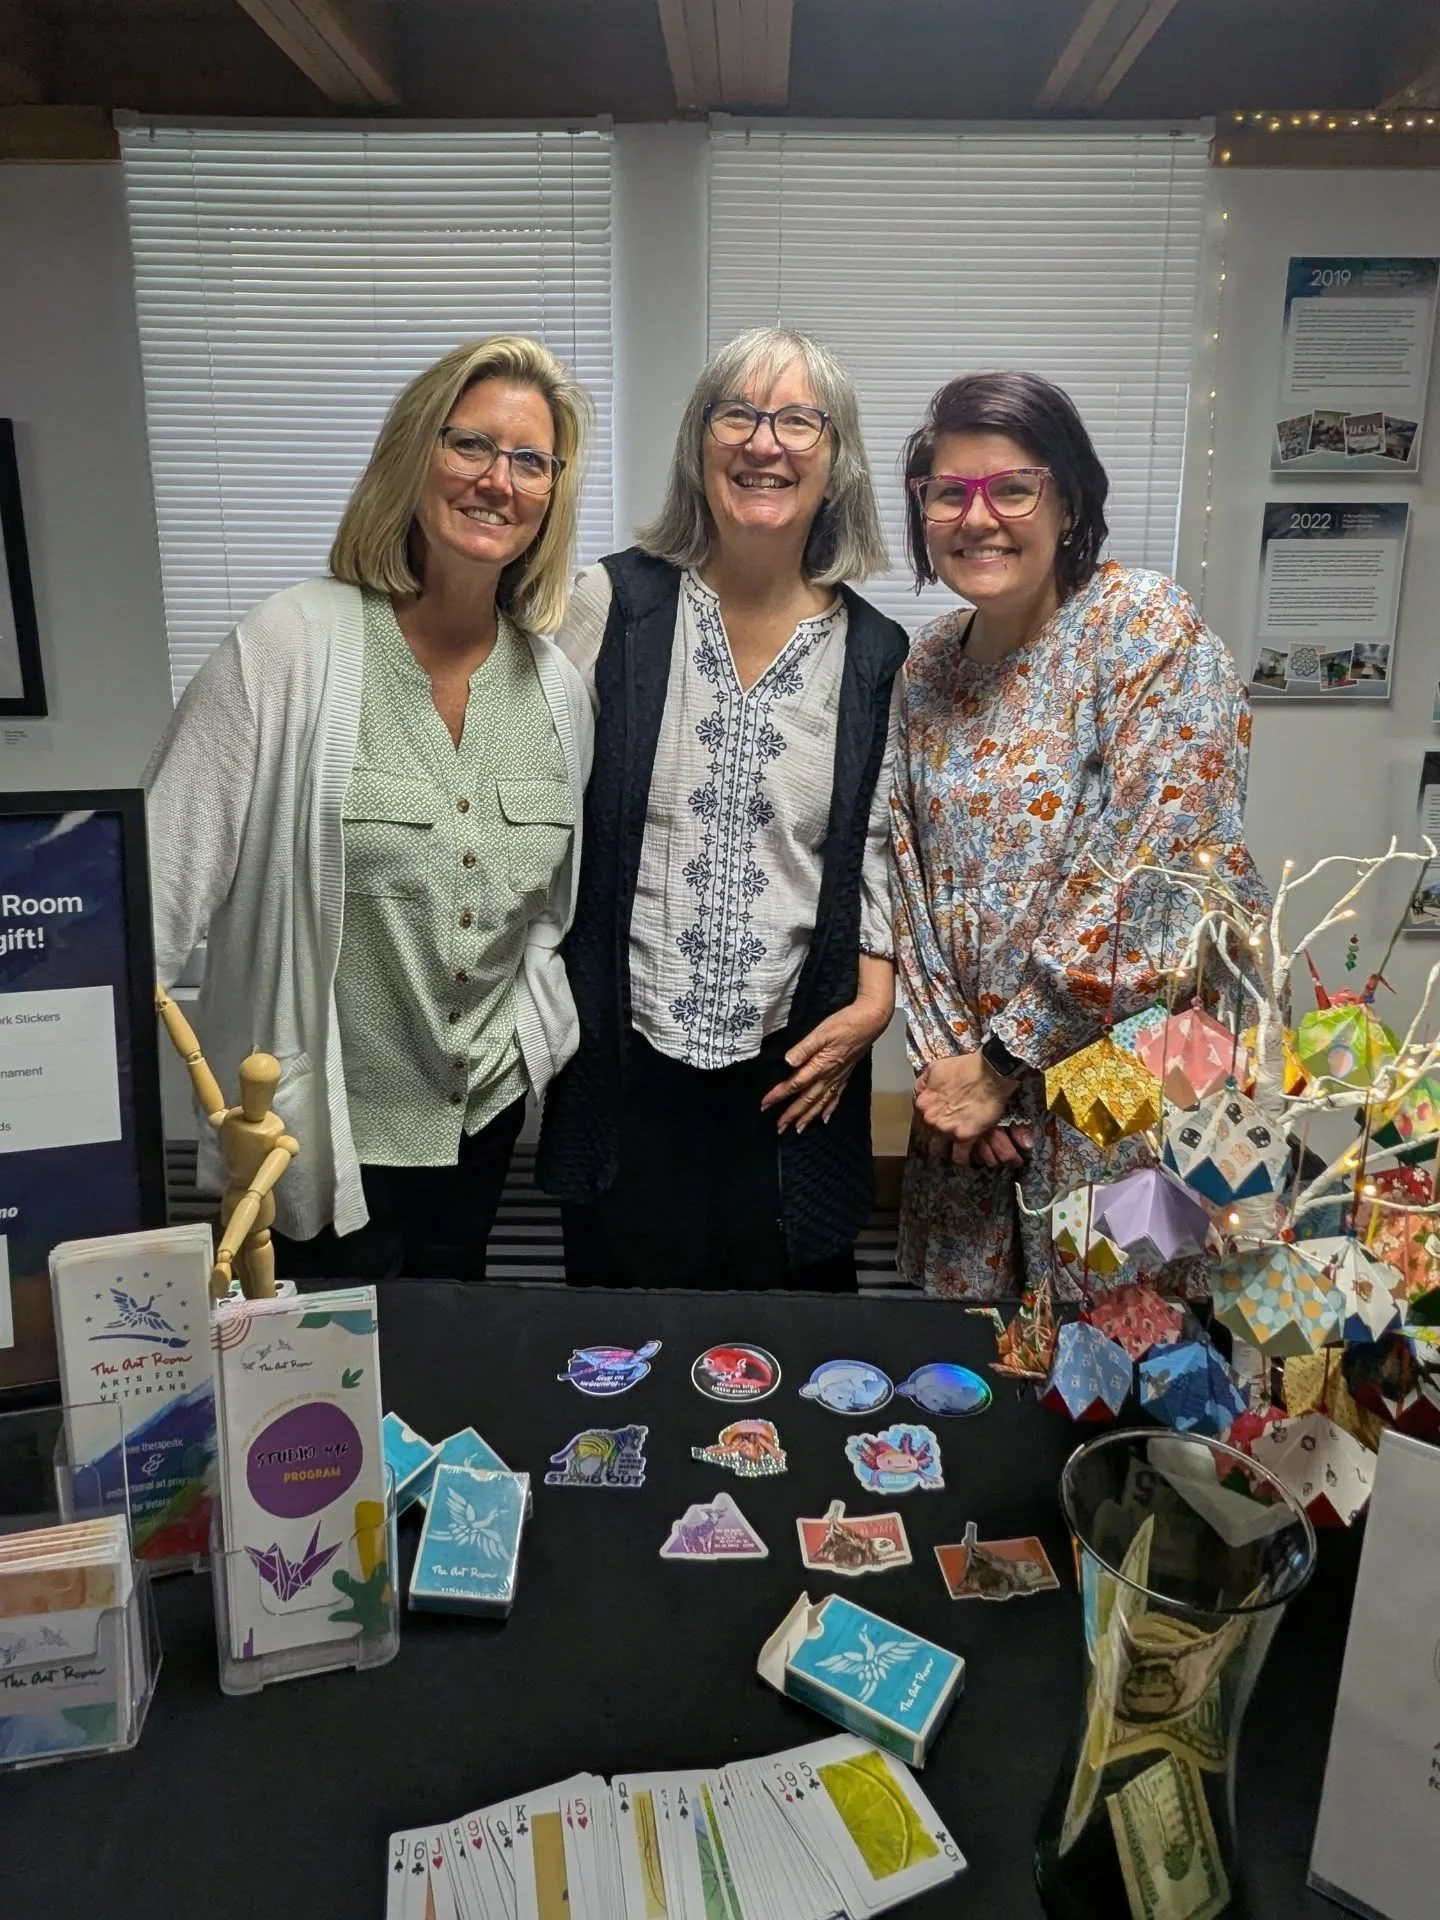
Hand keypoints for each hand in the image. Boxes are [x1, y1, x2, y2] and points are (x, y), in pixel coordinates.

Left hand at [762, 994, 892, 1133]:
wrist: (870, 1022)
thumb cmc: (845, 1024)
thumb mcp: (821, 1032)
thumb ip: (804, 1048)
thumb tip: (787, 1061)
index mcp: (820, 1065)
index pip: (795, 1084)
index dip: (779, 1095)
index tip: (765, 1105)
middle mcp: (828, 1076)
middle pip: (806, 1099)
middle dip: (792, 1114)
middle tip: (779, 1128)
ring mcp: (838, 1078)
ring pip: (820, 1102)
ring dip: (808, 1117)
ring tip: (797, 1129)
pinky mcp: (845, 1076)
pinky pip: (836, 1098)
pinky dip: (829, 1110)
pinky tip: (824, 1119)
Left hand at [914, 1052, 1026, 1167]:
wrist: (989, 1073)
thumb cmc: (964, 1068)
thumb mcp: (935, 1069)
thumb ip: (923, 1083)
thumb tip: (919, 1093)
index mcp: (922, 1104)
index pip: (919, 1120)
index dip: (929, 1122)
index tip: (937, 1123)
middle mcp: (931, 1119)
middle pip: (927, 1136)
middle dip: (935, 1136)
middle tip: (946, 1135)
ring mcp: (946, 1129)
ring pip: (939, 1149)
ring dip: (945, 1150)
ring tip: (952, 1149)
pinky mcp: (965, 1137)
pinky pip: (959, 1156)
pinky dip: (961, 1158)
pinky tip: (964, 1157)